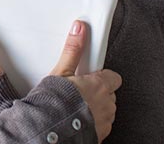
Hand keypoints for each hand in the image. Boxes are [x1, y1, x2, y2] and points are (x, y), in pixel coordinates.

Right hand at [51, 20, 121, 141]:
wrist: (50, 131)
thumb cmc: (55, 103)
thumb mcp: (61, 72)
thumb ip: (73, 50)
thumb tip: (79, 29)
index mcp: (101, 85)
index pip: (113, 76)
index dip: (101, 76)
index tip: (90, 75)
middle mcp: (107, 103)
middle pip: (109, 94)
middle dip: (97, 92)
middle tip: (79, 91)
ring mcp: (105, 121)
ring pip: (106, 110)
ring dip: (95, 108)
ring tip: (76, 106)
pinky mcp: (100, 135)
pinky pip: (101, 125)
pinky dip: (92, 122)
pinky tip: (78, 120)